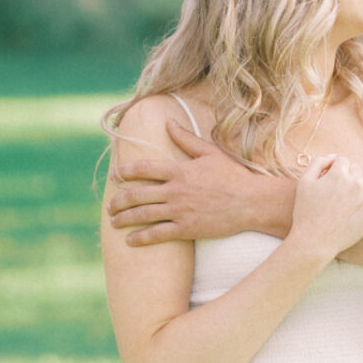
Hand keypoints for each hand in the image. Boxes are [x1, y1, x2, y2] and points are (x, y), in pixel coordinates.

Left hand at [109, 114, 280, 245]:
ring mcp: (179, 210)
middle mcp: (175, 190)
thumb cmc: (233, 176)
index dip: (125, 171)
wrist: (251, 202)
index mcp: (179, 170)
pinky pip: (157, 234)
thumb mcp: (210, 152)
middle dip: (119, 200)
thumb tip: (169, 121)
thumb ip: (186, 138)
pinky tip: (130, 240)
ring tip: (114, 221)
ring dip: (124, 218)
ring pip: (143, 215)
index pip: (143, 168)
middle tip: (110, 205)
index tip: (115, 175)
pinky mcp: (186, 229)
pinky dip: (140, 238)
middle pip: (137, 194)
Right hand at [289, 152, 362, 259]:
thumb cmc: (306, 212)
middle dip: (347, 175)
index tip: (329, 179)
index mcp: (338, 174)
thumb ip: (318, 162)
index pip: (342, 161)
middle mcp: (355, 183)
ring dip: (361, 182)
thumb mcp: (304, 181)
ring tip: (350, 195)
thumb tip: (333, 157)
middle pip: (355, 169)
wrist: (314, 241)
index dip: (334, 168)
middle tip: (337, 190)